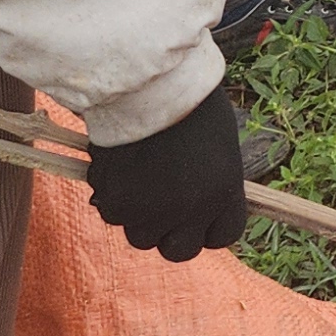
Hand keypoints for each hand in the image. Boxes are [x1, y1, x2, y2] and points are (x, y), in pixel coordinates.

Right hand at [88, 89, 245, 262]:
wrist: (149, 85)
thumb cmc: (188, 103)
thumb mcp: (217, 143)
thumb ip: (209, 181)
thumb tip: (198, 205)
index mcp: (225, 192)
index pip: (222, 236)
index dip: (206, 227)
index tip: (195, 214)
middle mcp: (193, 210)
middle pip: (178, 250)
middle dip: (169, 232)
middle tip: (159, 204)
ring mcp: (154, 212)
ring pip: (140, 236)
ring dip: (137, 214)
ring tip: (138, 174)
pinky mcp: (118, 205)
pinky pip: (111, 213)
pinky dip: (111, 194)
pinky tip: (119, 164)